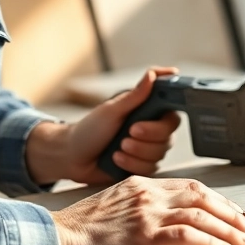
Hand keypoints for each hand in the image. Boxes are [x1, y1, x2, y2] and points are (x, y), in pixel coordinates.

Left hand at [25, 67, 182, 185]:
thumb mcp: (112, 110)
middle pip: (168, 136)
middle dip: (146, 137)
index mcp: (147, 111)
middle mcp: (151, 130)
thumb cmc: (90, 129)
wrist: (73, 156)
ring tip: (117, 148)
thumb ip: (135, 95)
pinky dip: (131, 165)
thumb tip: (153, 74)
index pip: (172, 113)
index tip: (142, 121)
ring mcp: (147, 149)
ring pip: (159, 155)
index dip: (162, 121)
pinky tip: (116, 159)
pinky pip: (150, 169)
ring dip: (136, 152)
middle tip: (128, 133)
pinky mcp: (142, 166)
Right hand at [51, 176, 244, 244]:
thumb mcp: (110, 210)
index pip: (189, 186)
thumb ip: (134, 210)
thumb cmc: (77, 234)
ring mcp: (147, 214)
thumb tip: (154, 225)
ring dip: (227, 229)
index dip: (215, 199)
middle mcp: (147, 194)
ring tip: (243, 241)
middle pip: (201, 195)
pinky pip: (187, 235)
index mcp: (139, 185)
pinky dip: (210, 242)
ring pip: (201, 214)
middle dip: (229, 212)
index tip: (230, 212)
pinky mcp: (144, 237)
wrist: (55, 241)